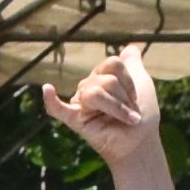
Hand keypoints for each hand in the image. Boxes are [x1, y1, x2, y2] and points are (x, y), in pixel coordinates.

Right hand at [48, 47, 159, 169]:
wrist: (141, 142)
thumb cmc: (142, 114)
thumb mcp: (142, 83)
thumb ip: (134, 64)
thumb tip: (131, 46)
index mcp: (101, 76)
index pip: (113, 63)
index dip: (129, 81)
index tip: (136, 98)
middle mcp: (88, 86)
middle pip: (106, 80)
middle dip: (125, 98)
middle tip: (131, 114)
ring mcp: (80, 103)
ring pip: (96, 92)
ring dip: (117, 108)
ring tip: (125, 120)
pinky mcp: (75, 120)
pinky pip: (59, 109)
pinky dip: (52, 100)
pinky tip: (47, 90)